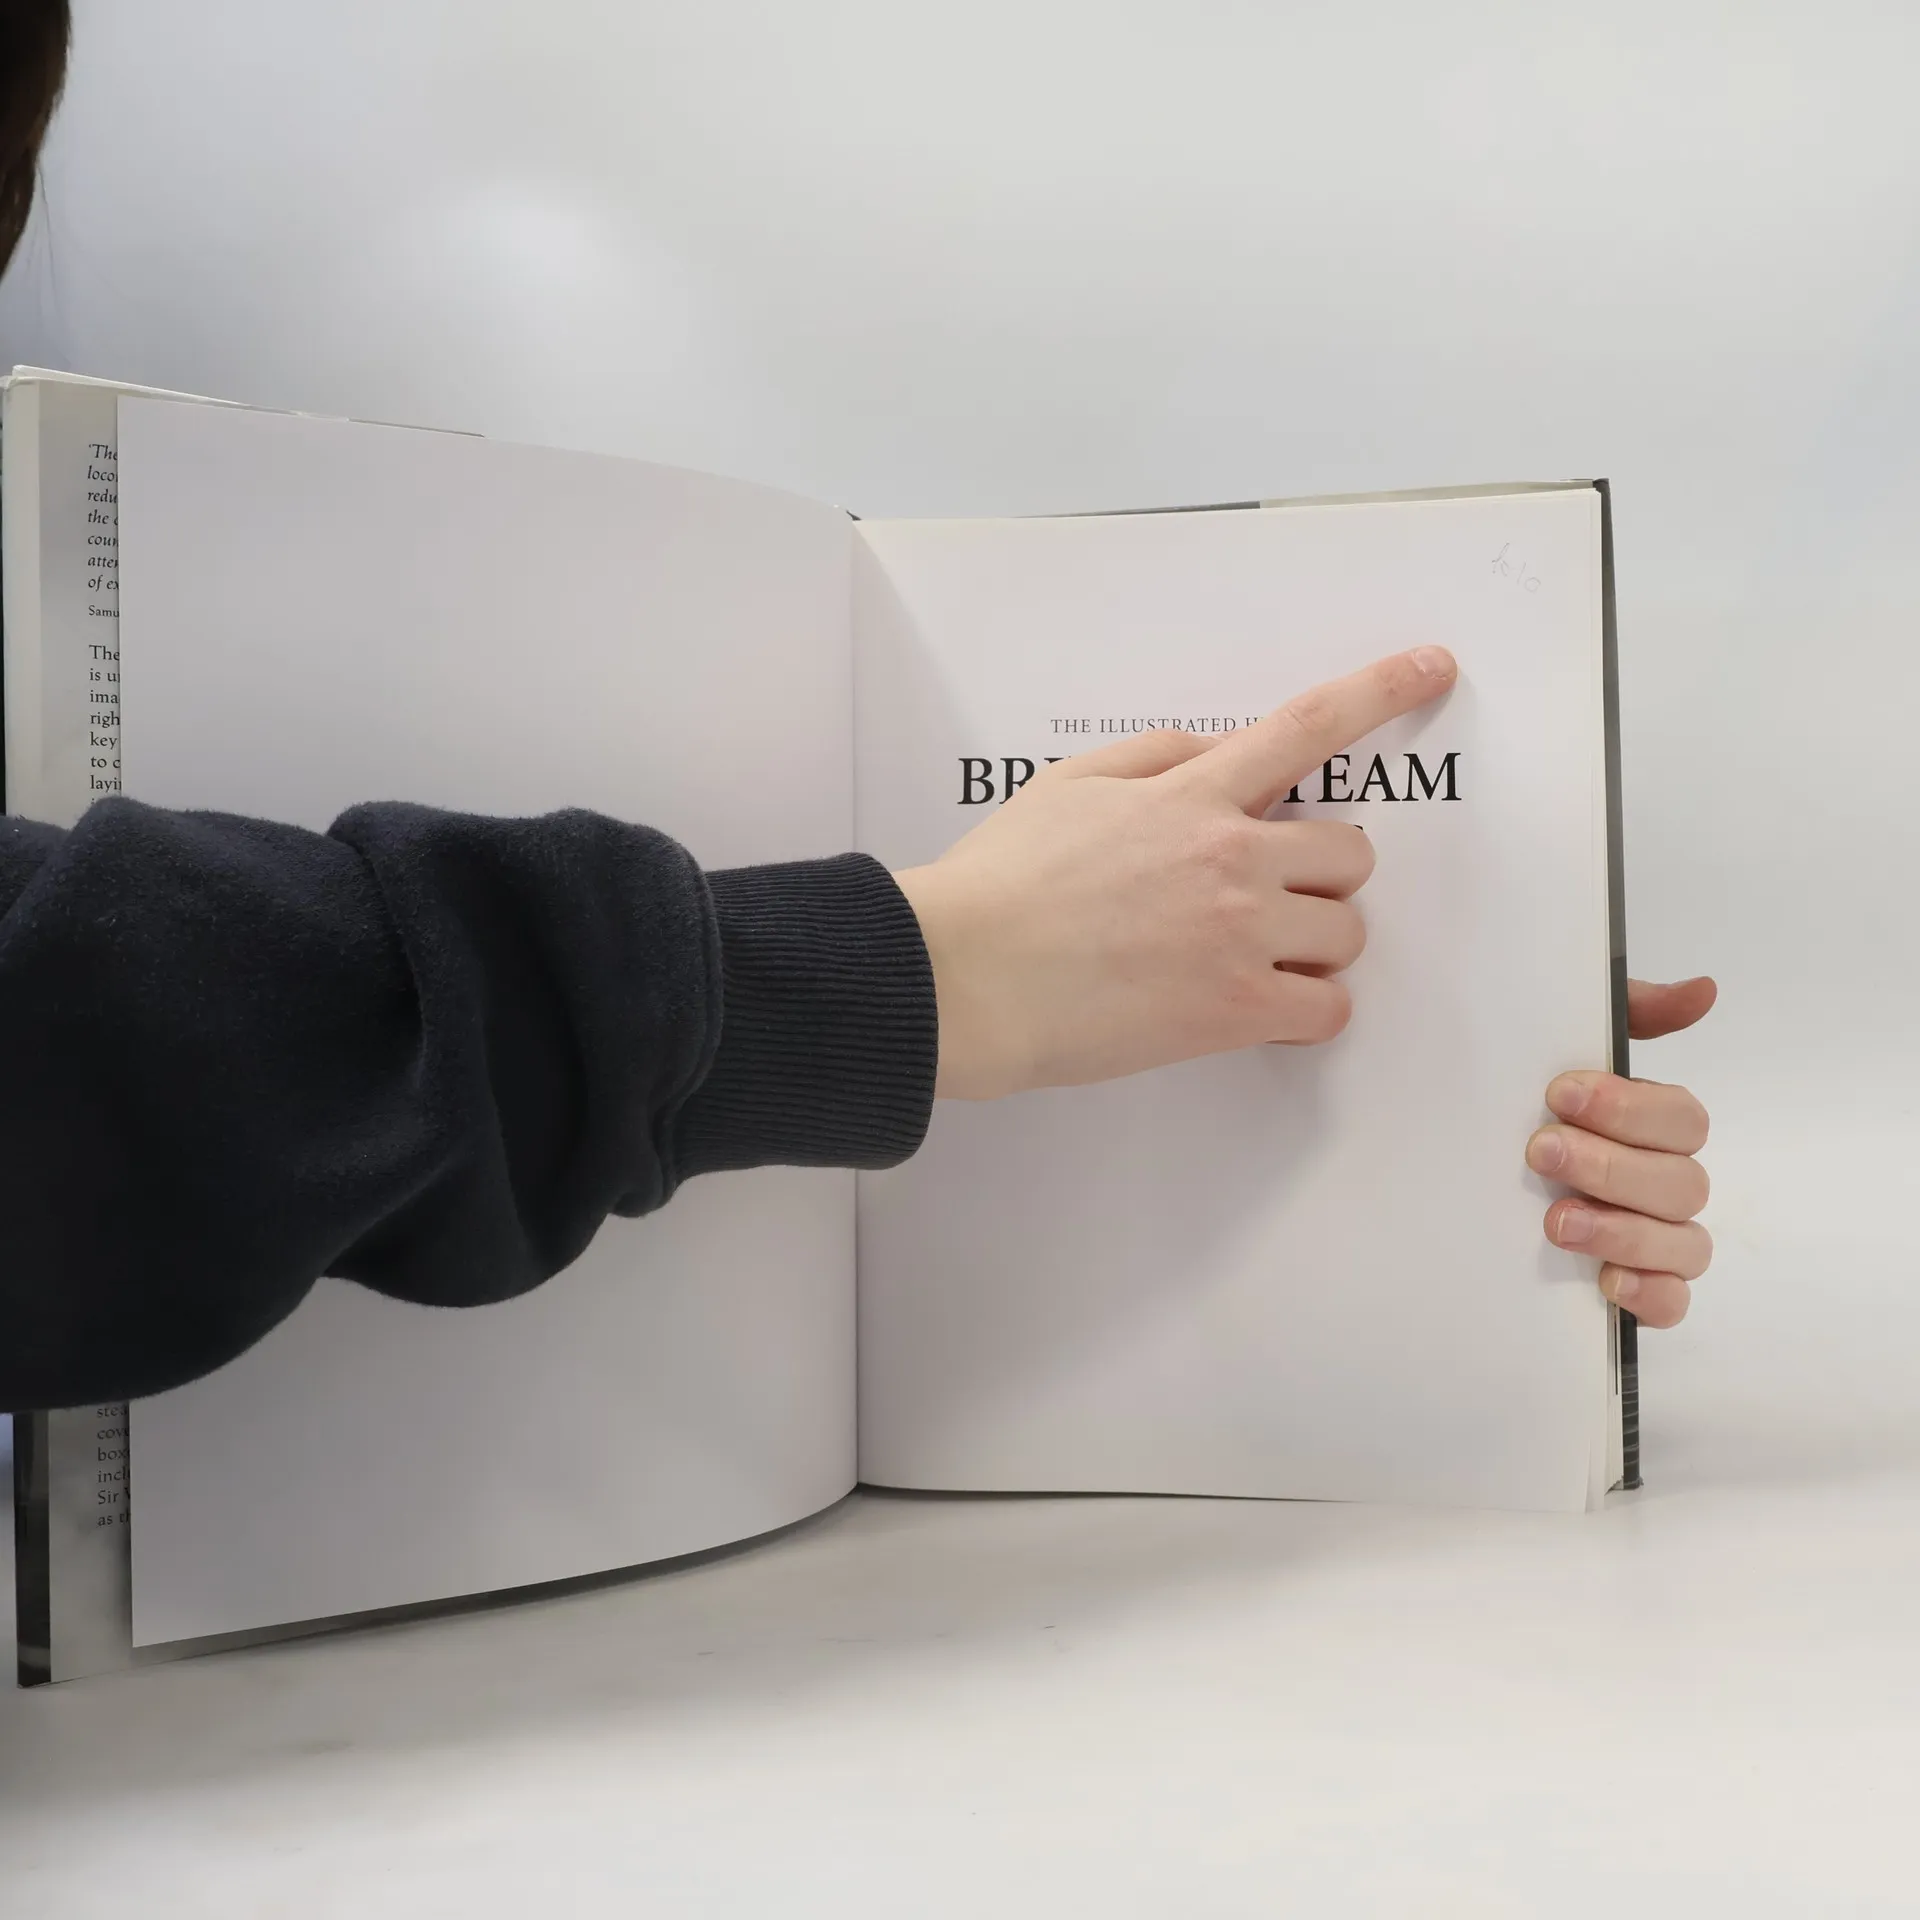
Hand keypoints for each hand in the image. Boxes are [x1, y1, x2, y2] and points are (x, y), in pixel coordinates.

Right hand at [894, 647, 1458, 1099]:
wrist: (963, 976)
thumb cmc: (999, 883)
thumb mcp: (1069, 785)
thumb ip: (1156, 758)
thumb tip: (1217, 752)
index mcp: (1191, 794)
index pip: (1307, 726)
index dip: (1381, 689)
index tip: (1432, 666)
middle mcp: (1232, 857)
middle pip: (1350, 852)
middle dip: (1319, 873)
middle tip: (1265, 896)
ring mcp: (1239, 934)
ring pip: (1347, 931)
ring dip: (1313, 942)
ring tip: (1247, 957)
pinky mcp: (1232, 1010)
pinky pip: (1327, 1008)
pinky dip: (1306, 1009)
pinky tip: (1258, 1007)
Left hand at [1528, 977, 1717, 1327]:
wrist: (1442, 1177)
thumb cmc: (1520, 1107)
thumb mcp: (1554, 1046)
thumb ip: (1625, 1013)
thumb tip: (1702, 990)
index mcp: (1650, 1127)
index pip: (1681, 1119)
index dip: (1628, 1108)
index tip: (1558, 1094)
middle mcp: (1662, 1183)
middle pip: (1683, 1182)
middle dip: (1611, 1167)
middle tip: (1539, 1152)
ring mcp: (1655, 1239)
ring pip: (1684, 1243)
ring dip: (1623, 1232)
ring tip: (1556, 1222)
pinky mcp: (1637, 1289)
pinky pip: (1673, 1302)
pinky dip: (1651, 1294)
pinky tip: (1607, 1282)